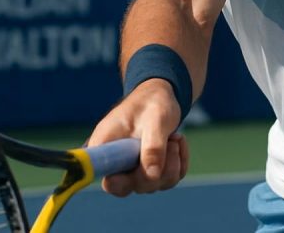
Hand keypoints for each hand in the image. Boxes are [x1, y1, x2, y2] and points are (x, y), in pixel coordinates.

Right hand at [87, 79, 188, 196]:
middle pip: (131, 186)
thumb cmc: (152, 102)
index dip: (118, 183)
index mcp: (105, 146)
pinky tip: (177, 143)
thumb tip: (152, 177)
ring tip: (174, 138)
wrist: (161, 96)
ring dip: (172, 164)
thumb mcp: (155, 119)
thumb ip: (153, 147)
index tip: (138, 168)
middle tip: (170, 142)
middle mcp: (116, 162)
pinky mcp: (150, 171)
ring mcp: (133, 169)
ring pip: (153, 185)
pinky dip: (179, 163)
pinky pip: (168, 180)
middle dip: (157, 170)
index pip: (104, 177)